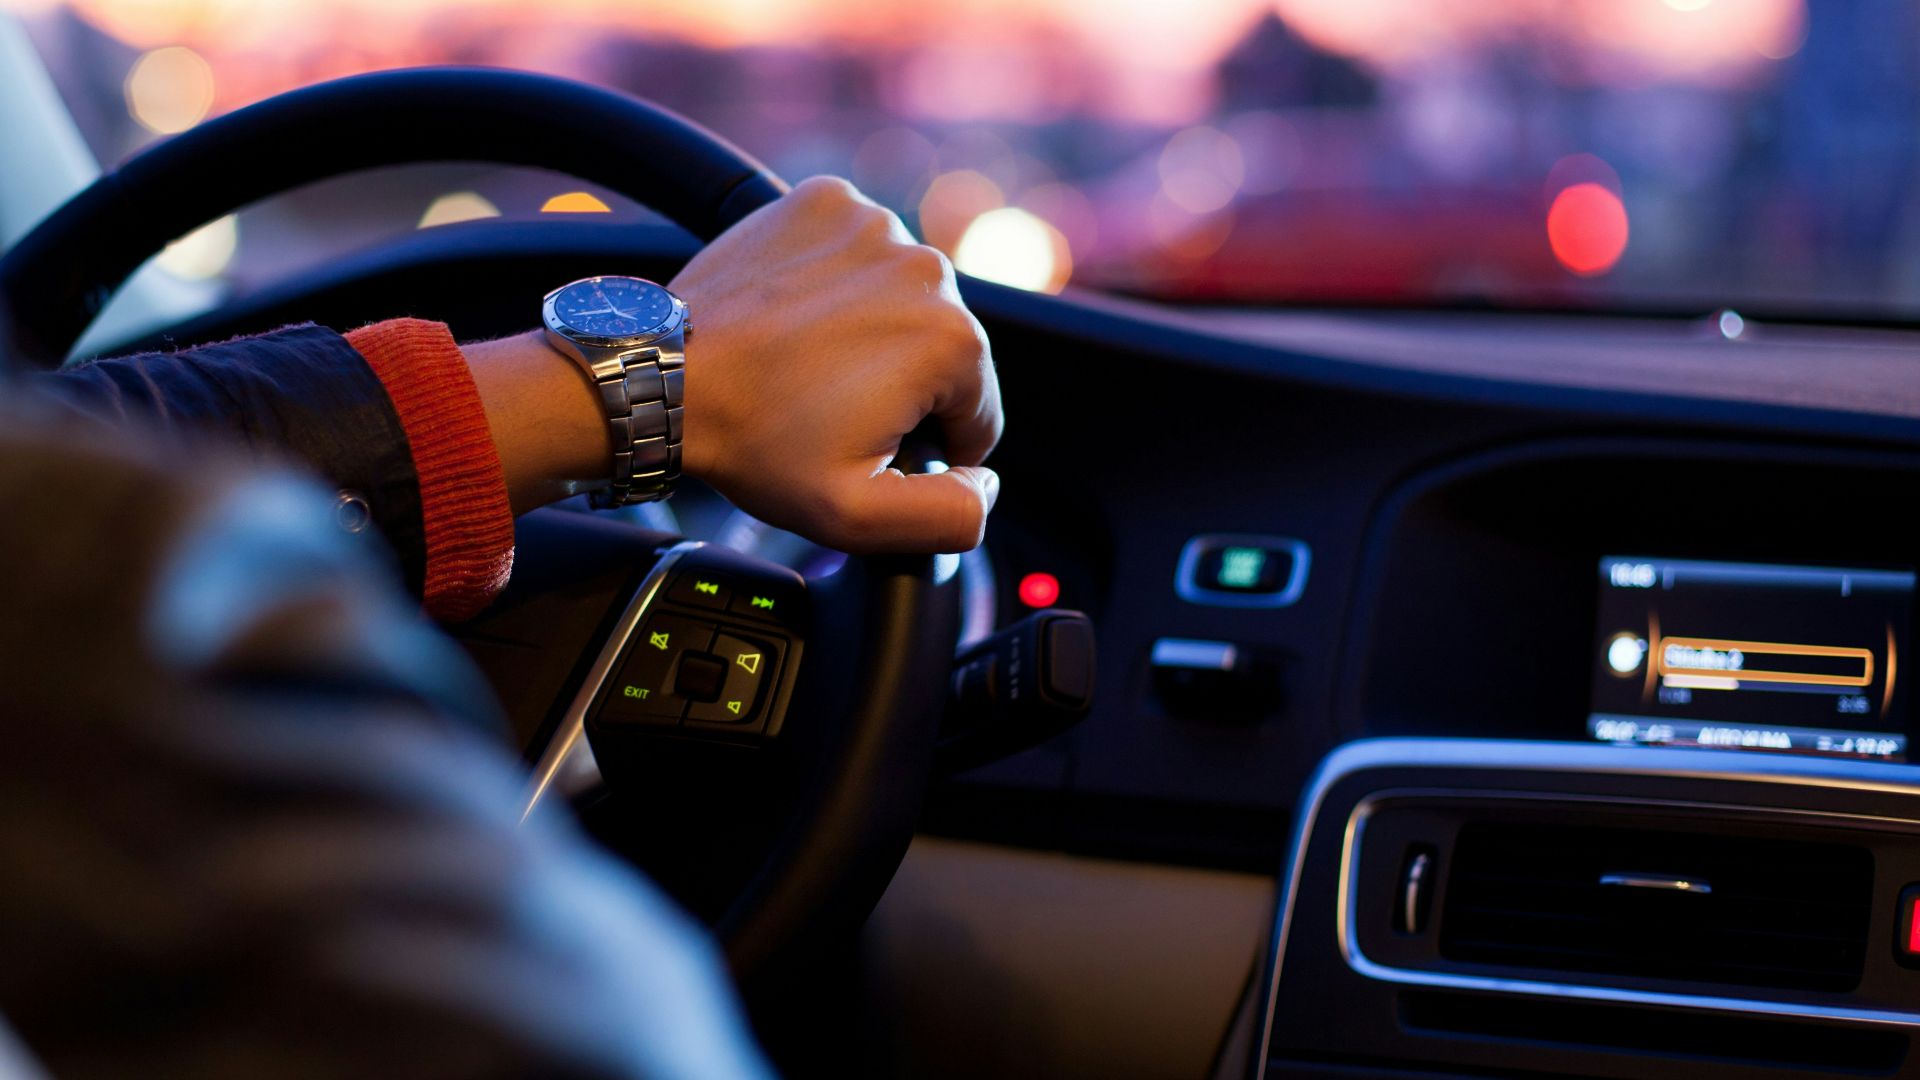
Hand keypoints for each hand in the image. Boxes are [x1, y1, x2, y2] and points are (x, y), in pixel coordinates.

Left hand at [671, 176, 1002, 553]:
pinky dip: (838, 281)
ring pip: (903, 299)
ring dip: (873, 331)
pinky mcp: (827, 202)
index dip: (928, 446)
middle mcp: (927, 268)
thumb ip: (951, 515)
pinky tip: (798, 316)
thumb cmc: (755, 442)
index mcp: (952, 341)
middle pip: (944, 351)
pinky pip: (858, 252)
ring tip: (808, 363)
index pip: (977, 413)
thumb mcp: (859, 516)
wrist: (666, 377)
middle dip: (901, 386)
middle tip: (828, 408)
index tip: (866, 445)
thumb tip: (986, 483)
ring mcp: (874, 224)